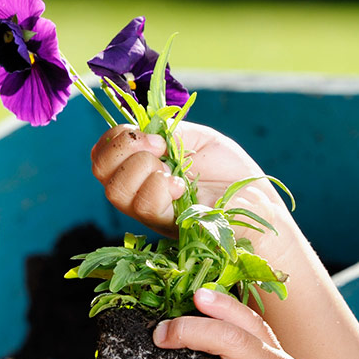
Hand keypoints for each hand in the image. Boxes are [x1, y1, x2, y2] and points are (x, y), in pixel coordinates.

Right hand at [90, 121, 293, 247]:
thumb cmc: (231, 173)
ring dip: (141, 168)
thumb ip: (169, 131)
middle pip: (100, 170)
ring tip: (173, 171)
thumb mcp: (198, 139)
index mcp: (142, 168)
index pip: (103, 154)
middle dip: (125, 148)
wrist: (258, 202)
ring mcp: (152, 212)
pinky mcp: (169, 227)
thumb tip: (146, 131)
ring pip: (117, 191)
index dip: (117, 138)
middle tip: (160, 147)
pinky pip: (145, 206)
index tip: (154, 135)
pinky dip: (159, 187)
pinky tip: (182, 186)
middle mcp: (140, 192)